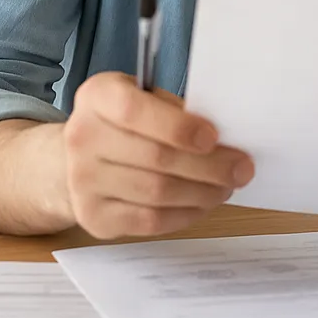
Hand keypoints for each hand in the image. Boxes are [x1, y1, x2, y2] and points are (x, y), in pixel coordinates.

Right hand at [63, 71, 253, 238]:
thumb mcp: (146, 100)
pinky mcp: (93, 216)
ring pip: (157, 193)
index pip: (134, 110)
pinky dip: (185, 214)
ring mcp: (82, 180)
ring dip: (202, 192)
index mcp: (97, 97)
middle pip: (155, 157)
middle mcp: (82, 137)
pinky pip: (150, 220)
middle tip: (242, 169)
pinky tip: (203, 203)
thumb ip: (177, 113)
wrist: (75, 160)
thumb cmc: (127, 124)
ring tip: (226, 186)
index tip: (214, 137)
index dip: (178, 126)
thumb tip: (227, 140)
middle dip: (208, 166)